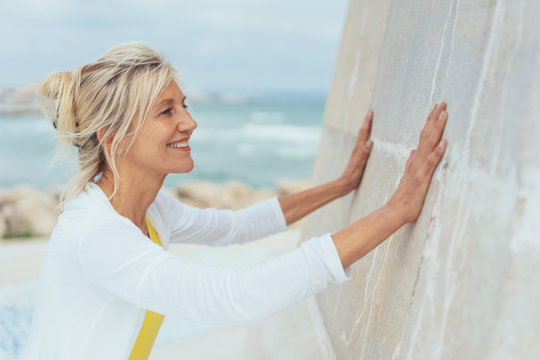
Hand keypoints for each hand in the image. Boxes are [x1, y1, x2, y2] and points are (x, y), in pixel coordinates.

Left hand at [337, 110, 373, 193]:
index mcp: (359, 149)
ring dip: (367, 129)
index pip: (364, 132)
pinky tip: (369, 140)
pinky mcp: (359, 157)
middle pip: (363, 132)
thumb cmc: (353, 175)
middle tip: (371, 113)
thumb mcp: (360, 164)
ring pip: (363, 138)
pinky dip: (367, 138)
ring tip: (370, 123)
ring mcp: (358, 153)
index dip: (367, 122)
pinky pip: (364, 144)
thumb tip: (370, 141)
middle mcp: (358, 149)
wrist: (346, 183)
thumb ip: (364, 152)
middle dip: (367, 122)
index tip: (370, 112)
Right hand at [388, 103, 447, 222]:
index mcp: (415, 160)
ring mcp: (419, 168)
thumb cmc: (405, 197)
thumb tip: (413, 152)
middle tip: (442, 103)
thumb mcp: (408, 177)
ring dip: (437, 128)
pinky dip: (437, 152)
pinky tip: (444, 143)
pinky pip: (431, 163)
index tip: (436, 109)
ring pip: (428, 144)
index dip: (430, 122)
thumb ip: (410, 163)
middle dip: (434, 118)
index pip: (423, 137)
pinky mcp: (421, 178)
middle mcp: (416, 161)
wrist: (396, 210)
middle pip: (426, 135)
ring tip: (443, 114)